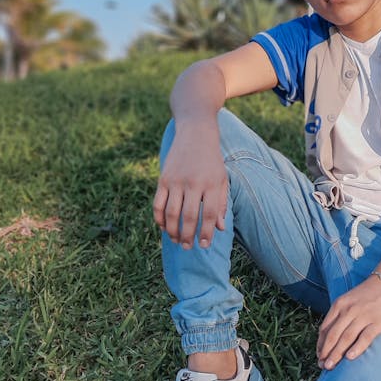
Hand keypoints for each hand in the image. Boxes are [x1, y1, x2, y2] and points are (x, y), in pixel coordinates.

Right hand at [153, 124, 227, 249]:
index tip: (203, 245)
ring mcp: (177, 181)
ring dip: (172, 231)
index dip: (206, 233)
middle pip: (189, 217)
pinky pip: (158, 204)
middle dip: (188, 236)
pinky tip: (164, 227)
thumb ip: (221, 203)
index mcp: (212, 184)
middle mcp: (194, 183)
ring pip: (172, 213)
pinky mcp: (163, 178)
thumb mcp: (222, 179)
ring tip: (176, 240)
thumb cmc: (211, 160)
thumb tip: (219, 228)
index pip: (209, 214)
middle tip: (187, 247)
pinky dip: (159, 218)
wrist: (196, 133)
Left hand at [316, 275, 380, 369]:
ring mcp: (363, 316)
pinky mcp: (378, 322)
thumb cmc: (364, 296)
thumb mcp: (346, 301)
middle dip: (326, 352)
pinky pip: (365, 337)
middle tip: (322, 366)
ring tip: (331, 366)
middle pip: (334, 335)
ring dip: (337, 353)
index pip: (325, 328)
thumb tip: (326, 339)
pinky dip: (357, 347)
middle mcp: (349, 310)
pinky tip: (350, 357)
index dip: (320, 344)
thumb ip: (337, 317)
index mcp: (338, 305)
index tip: (319, 357)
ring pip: (346, 338)